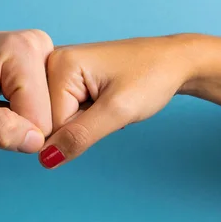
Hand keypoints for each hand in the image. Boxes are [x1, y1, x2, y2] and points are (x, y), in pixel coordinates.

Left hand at [0, 30, 53, 152]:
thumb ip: (0, 129)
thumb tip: (37, 144)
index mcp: (23, 52)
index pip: (42, 118)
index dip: (13, 133)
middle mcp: (36, 45)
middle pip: (46, 111)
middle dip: (14, 122)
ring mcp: (33, 50)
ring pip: (42, 109)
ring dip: (13, 116)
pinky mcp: (27, 61)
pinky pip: (34, 101)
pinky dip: (12, 108)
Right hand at [39, 34, 196, 167]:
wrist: (174, 61)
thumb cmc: (152, 76)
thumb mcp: (117, 111)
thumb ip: (79, 136)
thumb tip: (46, 159)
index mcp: (58, 63)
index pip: (50, 122)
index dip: (80, 129)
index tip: (106, 110)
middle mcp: (51, 62)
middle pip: (51, 119)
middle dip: (80, 124)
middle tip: (108, 106)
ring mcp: (59, 69)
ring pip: (59, 118)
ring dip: (84, 120)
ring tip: (107, 102)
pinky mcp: (67, 77)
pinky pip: (66, 110)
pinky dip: (87, 114)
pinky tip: (102, 100)